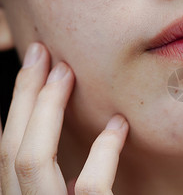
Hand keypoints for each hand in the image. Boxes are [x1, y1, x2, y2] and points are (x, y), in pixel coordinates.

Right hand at [0, 43, 128, 193]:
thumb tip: (74, 179)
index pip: (7, 151)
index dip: (13, 110)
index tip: (25, 71)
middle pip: (11, 148)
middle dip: (23, 94)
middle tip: (40, 53)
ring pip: (32, 159)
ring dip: (46, 108)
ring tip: (66, 72)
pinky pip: (89, 184)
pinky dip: (104, 150)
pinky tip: (118, 125)